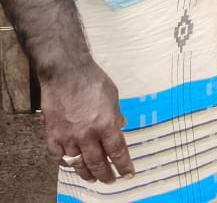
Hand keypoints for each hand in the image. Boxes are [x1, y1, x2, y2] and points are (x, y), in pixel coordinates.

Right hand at [41, 61, 132, 183]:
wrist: (66, 73)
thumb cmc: (92, 81)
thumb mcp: (113, 96)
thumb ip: (116, 114)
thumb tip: (120, 126)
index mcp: (106, 124)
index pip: (117, 152)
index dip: (123, 166)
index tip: (128, 174)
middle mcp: (87, 134)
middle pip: (98, 163)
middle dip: (106, 174)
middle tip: (110, 180)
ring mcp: (68, 137)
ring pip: (78, 164)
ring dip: (86, 173)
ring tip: (93, 177)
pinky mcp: (52, 136)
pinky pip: (58, 157)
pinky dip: (65, 163)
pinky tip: (71, 164)